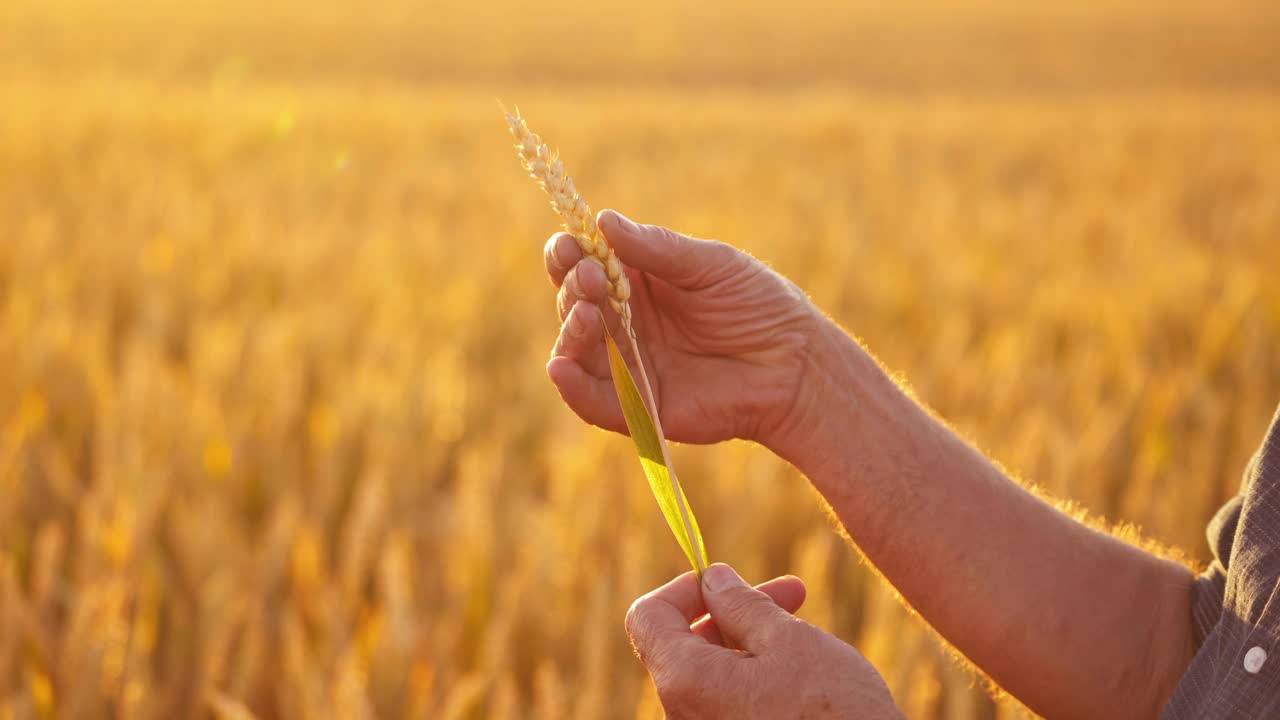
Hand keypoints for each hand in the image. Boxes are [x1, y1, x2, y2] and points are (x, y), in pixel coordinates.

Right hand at [544, 210, 820, 445]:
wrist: (796, 364)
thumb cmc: (758, 305)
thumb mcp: (709, 266)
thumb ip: (656, 249)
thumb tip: (601, 220)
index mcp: (637, 283)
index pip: (585, 266)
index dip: (568, 254)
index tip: (567, 244)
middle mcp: (625, 324)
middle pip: (574, 304)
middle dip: (573, 287)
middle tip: (592, 276)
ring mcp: (630, 365)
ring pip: (576, 350)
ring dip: (570, 330)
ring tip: (584, 314)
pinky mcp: (639, 406)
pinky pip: (593, 401)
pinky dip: (571, 386)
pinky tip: (560, 365)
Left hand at [626, 564, 902, 719]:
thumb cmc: (831, 711)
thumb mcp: (788, 640)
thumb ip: (742, 604)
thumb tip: (713, 580)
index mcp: (683, 680)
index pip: (647, 617)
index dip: (685, 588)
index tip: (730, 581)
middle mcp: (682, 716)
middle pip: (682, 644)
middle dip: (731, 610)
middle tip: (792, 593)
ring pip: (711, 674)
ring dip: (751, 641)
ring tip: (806, 629)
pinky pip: (728, 704)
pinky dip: (756, 677)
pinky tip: (802, 671)